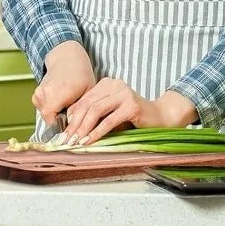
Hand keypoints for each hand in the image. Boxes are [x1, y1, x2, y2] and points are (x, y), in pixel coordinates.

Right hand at [32, 41, 95, 127]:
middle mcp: (46, 92)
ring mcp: (39, 92)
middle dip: (59, 122)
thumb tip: (77, 128)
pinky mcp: (37, 93)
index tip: (69, 131)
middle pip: (48, 118)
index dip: (58, 128)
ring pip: (44, 114)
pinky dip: (49, 109)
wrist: (67, 58)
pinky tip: (60, 103)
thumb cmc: (80, 74)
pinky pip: (41, 107)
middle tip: (71, 119)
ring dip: (54, 115)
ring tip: (66, 108)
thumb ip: (82, 110)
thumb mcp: (88, 92)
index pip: (50, 118)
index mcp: (59, 92)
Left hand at [64, 83, 197, 145]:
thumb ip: (95, 115)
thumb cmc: (133, 118)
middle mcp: (114, 84)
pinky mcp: (131, 106)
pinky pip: (109, 120)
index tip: (63, 132)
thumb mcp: (110, 113)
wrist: (160, 118)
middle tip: (66, 140)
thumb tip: (72, 127)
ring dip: (84, 128)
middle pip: (87, 104)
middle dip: (75, 124)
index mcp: (107, 83)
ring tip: (76, 142)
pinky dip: (97, 132)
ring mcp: (124, 94)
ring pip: (96, 111)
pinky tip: (90, 141)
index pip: (84, 99)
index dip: (72, 116)